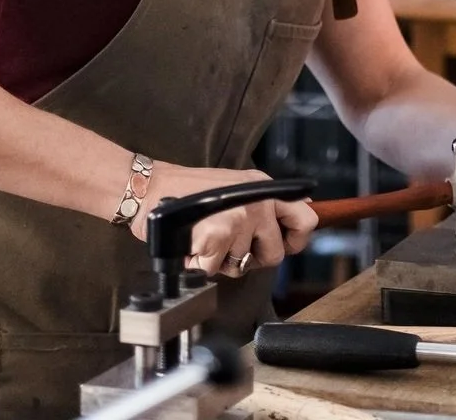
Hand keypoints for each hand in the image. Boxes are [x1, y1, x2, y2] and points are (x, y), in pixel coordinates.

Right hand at [132, 164, 317, 277]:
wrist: (149, 188)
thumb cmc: (187, 191)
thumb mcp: (237, 186)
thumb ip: (266, 203)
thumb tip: (298, 217)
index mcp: (263, 188)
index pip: (306, 219)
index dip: (296, 240)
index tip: (284, 244)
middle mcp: (257, 202)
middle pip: (275, 254)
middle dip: (252, 258)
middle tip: (229, 244)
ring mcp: (238, 220)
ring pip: (242, 266)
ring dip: (221, 260)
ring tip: (205, 237)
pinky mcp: (217, 237)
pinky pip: (216, 269)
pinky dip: (200, 263)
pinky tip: (192, 244)